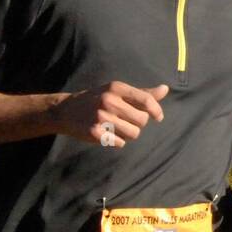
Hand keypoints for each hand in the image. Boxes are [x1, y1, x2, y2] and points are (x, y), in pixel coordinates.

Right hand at [51, 81, 167, 146]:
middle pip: (142, 120)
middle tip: (126, 121)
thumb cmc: (98, 99)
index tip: (158, 117)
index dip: (156, 110)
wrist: (65, 110)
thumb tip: (165, 89)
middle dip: (138, 124)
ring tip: (116, 127)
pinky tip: (107, 133)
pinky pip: (120, 143)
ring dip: (129, 134)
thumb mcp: (117, 91)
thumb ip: (142, 93)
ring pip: (133, 133)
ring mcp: (101, 117)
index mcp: (117, 88)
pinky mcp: (94, 132)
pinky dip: (117, 141)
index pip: (146, 100)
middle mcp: (109, 100)